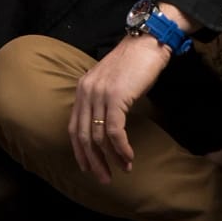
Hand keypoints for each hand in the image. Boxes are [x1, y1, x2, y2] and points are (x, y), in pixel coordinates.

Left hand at [69, 35, 169, 183]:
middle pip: (82, 136)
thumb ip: (102, 101)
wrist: (148, 42)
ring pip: (98, 136)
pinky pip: (115, 130)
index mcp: (82, 89)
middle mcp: (86, 92)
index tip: (89, 168)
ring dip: (111, 158)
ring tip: (123, 169)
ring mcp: (100, 94)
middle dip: (93, 161)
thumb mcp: (111, 83)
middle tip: (104, 178)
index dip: (80, 152)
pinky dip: (121, 148)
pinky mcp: (116, 97)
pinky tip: (129, 157)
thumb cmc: (134, 64)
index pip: (73, 128)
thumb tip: (105, 130)